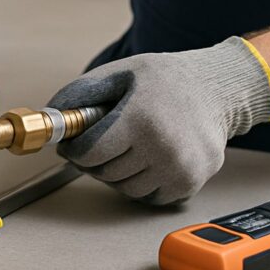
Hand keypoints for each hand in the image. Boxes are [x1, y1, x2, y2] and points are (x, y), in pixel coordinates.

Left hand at [48, 38, 269, 204]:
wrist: (217, 90)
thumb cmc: (168, 79)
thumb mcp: (122, 73)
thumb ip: (82, 92)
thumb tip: (52, 114)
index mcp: (141, 118)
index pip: (89, 153)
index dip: (76, 150)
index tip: (74, 144)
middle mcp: (162, 147)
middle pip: (105, 173)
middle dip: (95, 161)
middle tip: (101, 143)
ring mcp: (178, 169)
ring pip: (125, 188)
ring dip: (119, 173)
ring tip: (129, 147)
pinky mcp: (189, 184)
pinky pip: (149, 196)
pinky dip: (142, 182)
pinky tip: (150, 158)